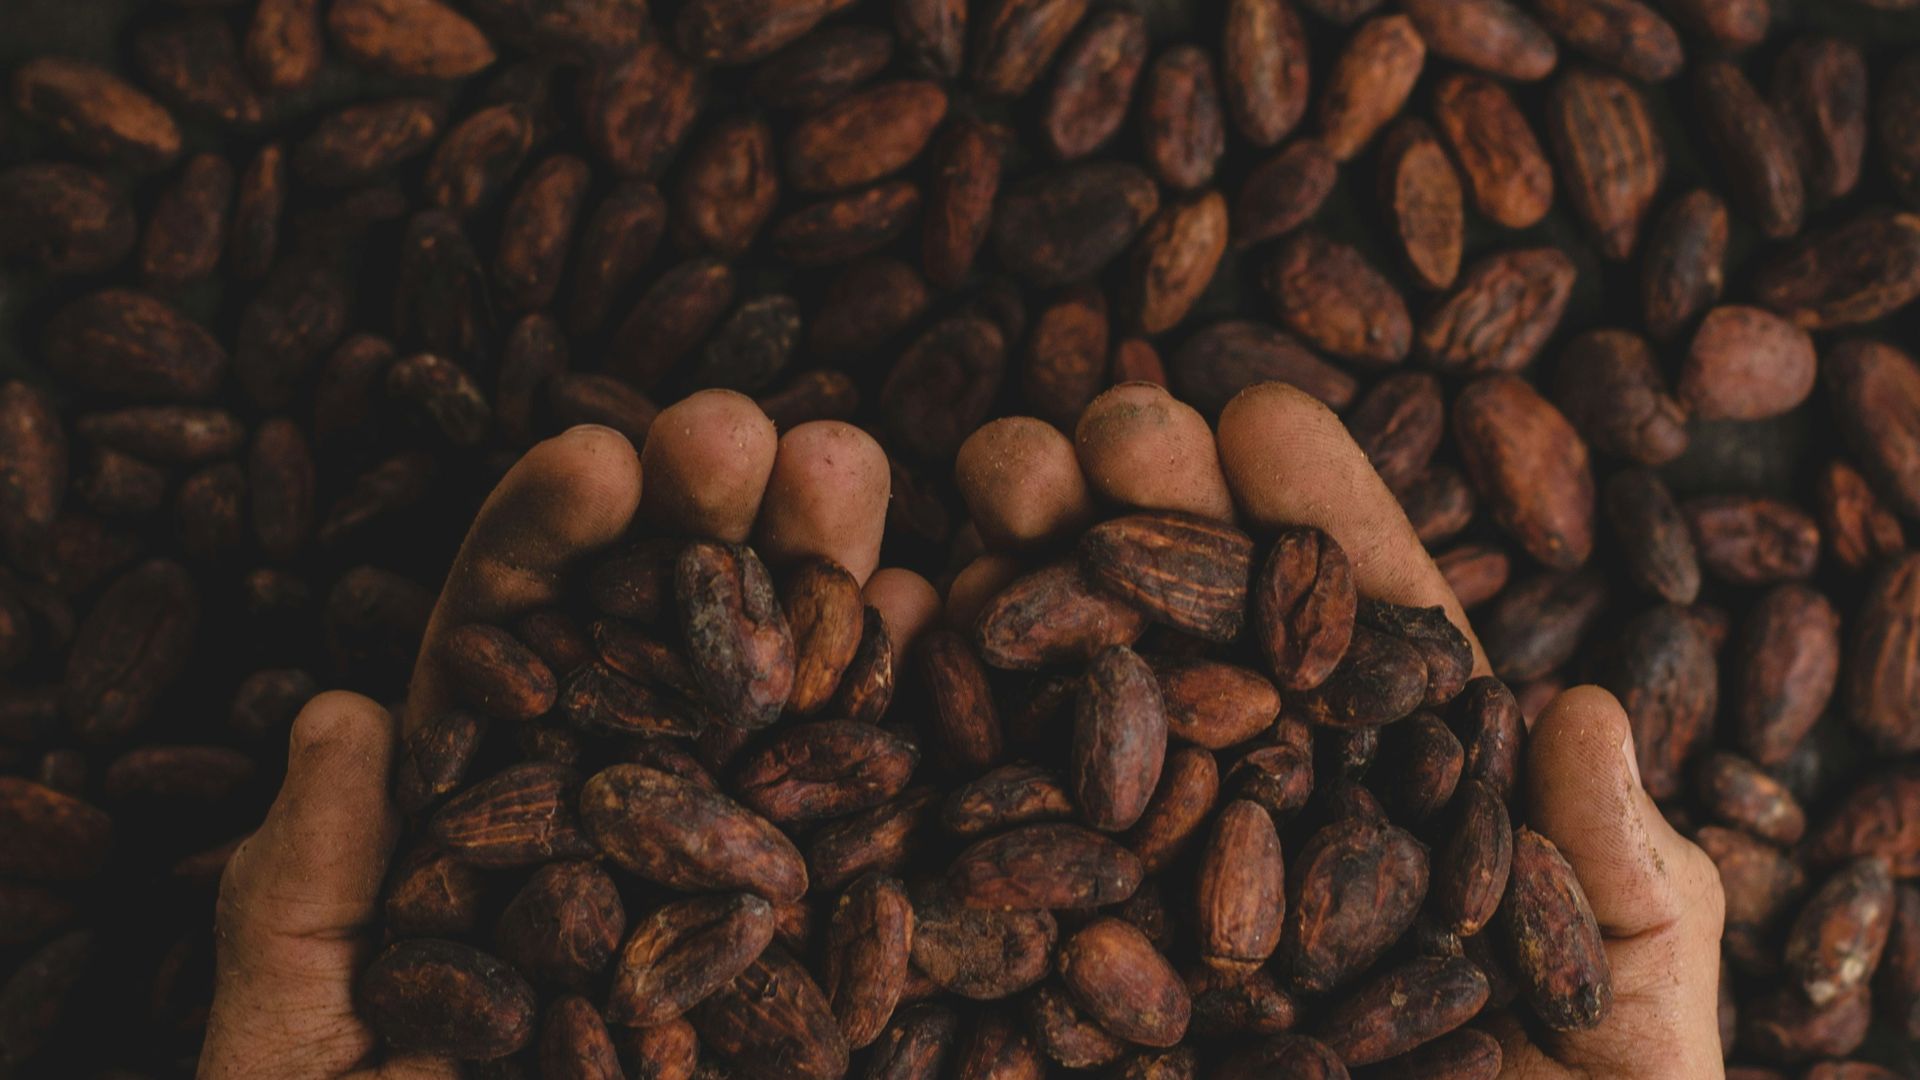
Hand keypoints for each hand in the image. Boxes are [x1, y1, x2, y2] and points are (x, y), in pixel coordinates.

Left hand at [198, 394, 938, 1078]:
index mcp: (482, 819)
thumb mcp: (298, 1058)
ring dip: (814, 573)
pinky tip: (934, 615)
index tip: (599, 459)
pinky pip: (872, 816)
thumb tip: (340, 715)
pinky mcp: (822, 945)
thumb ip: (307, 898)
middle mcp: (616, 819)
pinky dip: (905, 711)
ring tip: (845, 475)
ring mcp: (728, 870)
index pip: (504, 644)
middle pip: (657, 636)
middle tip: (746, 433)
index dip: (545, 541)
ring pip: (776, 696)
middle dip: (703, 519)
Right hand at [951, 382, 1726, 1078]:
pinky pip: (955, 858)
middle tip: (1102, 422)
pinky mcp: (1016, 998)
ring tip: (987, 473)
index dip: (1315, 528)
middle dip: (1146, 523)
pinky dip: (905, 737)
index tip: (1260, 411)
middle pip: (1196, 655)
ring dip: (1021, 588)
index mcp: (1394, 848)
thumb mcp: (1619, 1057)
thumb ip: (1622, 898)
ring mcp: (1122, 924)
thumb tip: (1586, 712)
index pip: (1358, 658)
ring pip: (1064, 724)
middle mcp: (1245, 861)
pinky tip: (879, 621)